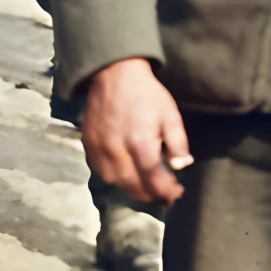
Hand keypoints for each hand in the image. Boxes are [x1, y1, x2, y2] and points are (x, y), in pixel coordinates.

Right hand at [81, 57, 191, 204]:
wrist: (114, 75)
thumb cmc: (147, 94)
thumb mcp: (170, 115)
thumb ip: (178, 143)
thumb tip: (182, 166)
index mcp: (140, 142)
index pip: (153, 179)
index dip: (166, 192)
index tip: (176, 195)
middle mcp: (116, 151)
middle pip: (133, 186)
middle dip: (151, 195)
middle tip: (164, 194)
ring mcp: (99, 150)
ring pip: (115, 183)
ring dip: (133, 190)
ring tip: (147, 188)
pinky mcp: (88, 146)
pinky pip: (101, 173)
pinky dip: (115, 180)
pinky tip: (127, 176)